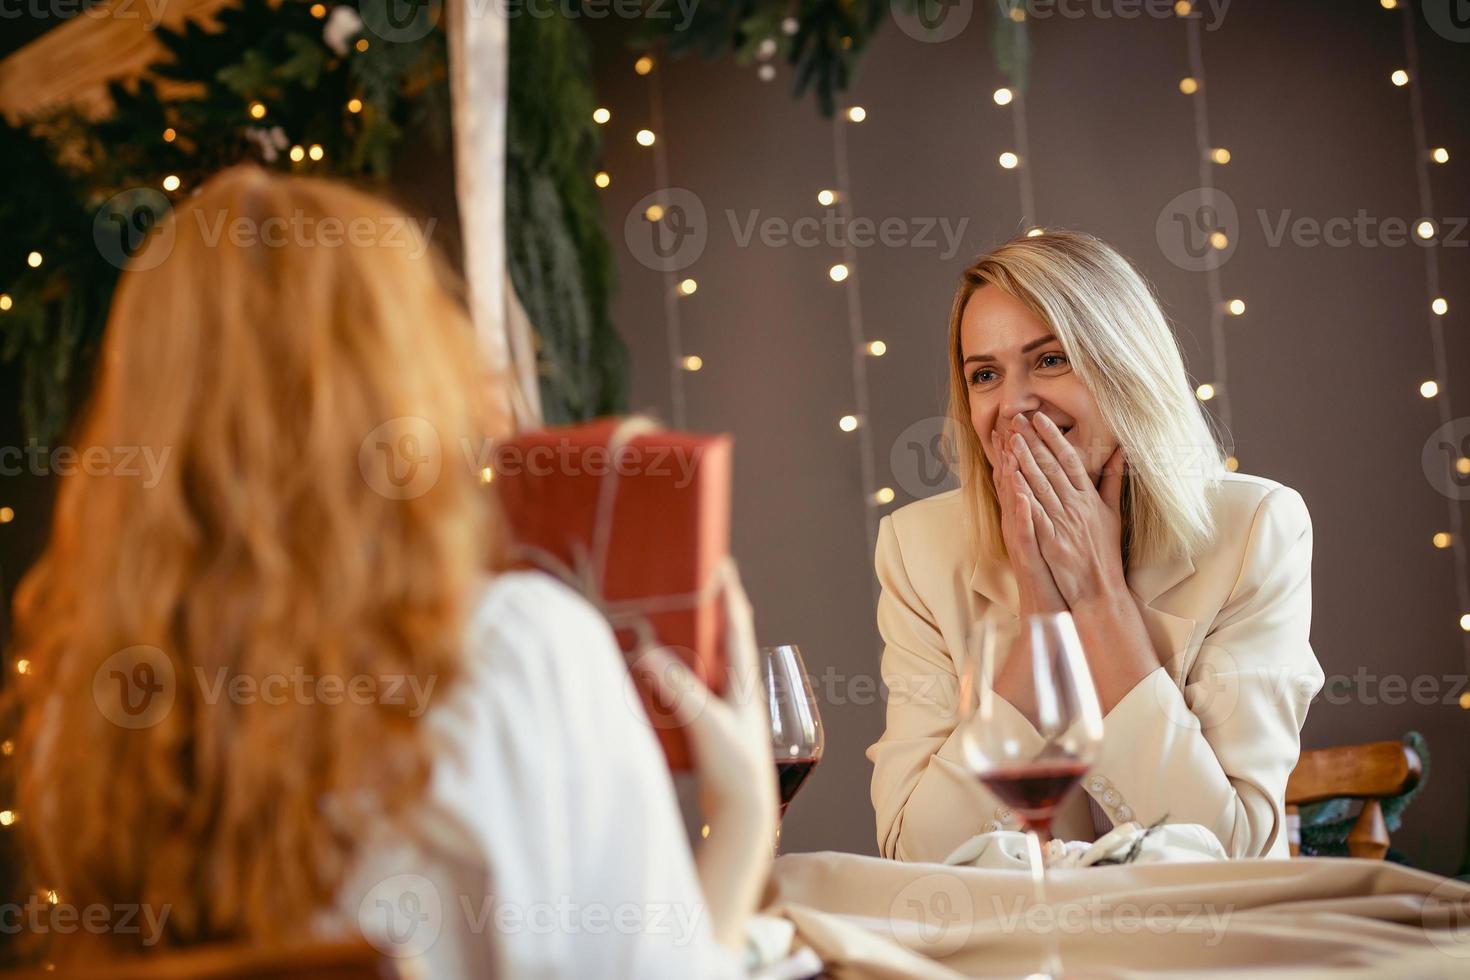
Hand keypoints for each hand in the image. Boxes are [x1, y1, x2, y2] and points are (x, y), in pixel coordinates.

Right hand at [636, 560, 774, 949]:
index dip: (730, 594)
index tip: (722, 564)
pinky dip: (679, 674)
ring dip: (693, 643)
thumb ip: (679, 689)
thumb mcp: (706, 724)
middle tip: (690, 587)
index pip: (738, 626)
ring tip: (671, 623)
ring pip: (709, 665)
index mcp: (744, 683)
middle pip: (725, 640)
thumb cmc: (734, 770)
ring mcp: (727, 711)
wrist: (743, 816)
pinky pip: (694, 689)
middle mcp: (739, 692)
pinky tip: (659, 676)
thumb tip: (650, 654)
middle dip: (710, 612)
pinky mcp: (712, 730)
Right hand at [989, 427, 1066, 615]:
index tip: (1017, 422)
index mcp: (1033, 513)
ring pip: (1013, 501)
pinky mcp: (1027, 554)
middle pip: (1013, 481)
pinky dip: (1021, 512)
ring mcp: (1022, 537)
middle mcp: (1022, 522)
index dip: (1019, 449)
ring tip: (1008, 448)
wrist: (1055, 604)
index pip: (1023, 475)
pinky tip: (1021, 495)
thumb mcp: (1062, 532)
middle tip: (1004, 424)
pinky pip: (1023, 530)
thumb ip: (1066, 504)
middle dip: (1010, 451)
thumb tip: (1074, 480)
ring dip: (1009, 475)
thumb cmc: (1061, 569)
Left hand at [1007, 412, 1126, 606]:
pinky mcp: (1052, 541)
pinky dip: (1023, 495)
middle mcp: (1076, 506)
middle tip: (1017, 419)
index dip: (1054, 438)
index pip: (1070, 460)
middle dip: (1033, 441)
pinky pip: (1035, 513)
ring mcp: (1063, 523)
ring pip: (1041, 486)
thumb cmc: (1105, 553)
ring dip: (1024, 460)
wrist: (1100, 590)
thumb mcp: (1113, 514)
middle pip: (1052, 468)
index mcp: (1089, 498)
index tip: (1040, 418)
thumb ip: (1112, 482)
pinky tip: (1011, 477)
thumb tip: (1120, 453)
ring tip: (1010, 438)